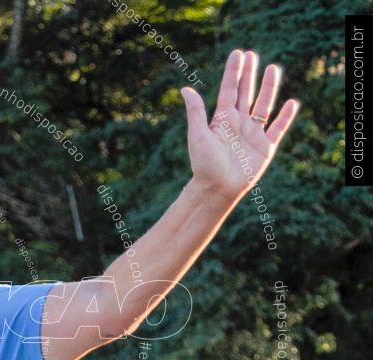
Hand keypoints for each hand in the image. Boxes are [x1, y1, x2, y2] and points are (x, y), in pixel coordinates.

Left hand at [181, 50, 298, 201]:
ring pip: (264, 105)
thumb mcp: (198, 135)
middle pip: (246, 93)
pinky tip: (291, 103)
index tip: (238, 53)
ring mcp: (253, 134)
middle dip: (249, 74)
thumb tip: (185, 89)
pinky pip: (278, 128)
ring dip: (269, 88)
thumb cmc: (204, 164)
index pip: (229, 90)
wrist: (217, 188)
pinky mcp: (265, 147)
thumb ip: (196, 111)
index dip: (234, 72)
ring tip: (273, 68)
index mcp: (222, 119)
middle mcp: (238, 123)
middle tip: (252, 54)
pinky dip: (286, 116)